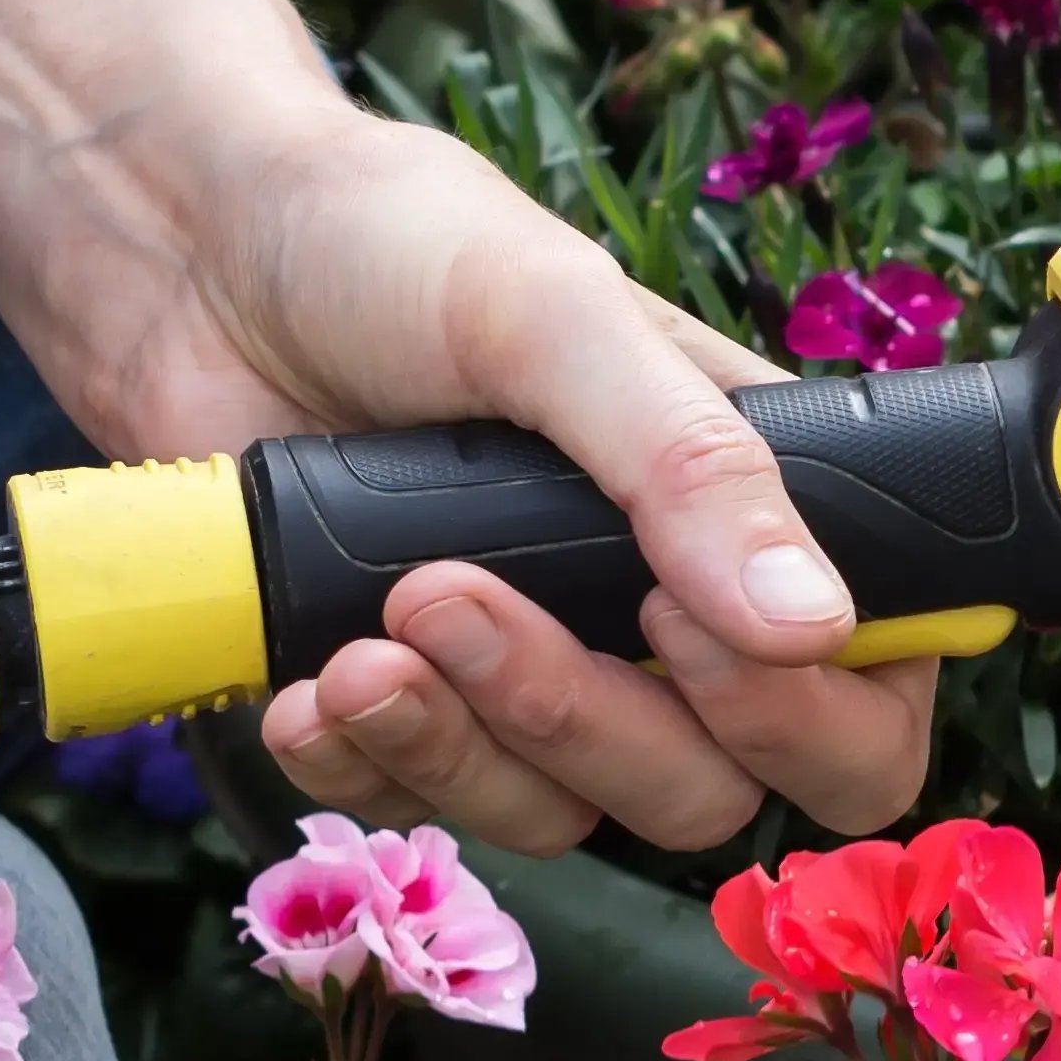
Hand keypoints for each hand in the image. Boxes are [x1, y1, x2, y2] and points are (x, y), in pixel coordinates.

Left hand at [0, 0, 931, 850]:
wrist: (180, 249)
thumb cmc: (394, 242)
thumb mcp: (557, 316)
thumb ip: (691, 467)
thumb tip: (814, 625)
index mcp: (756, 511)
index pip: (880, 694)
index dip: (815, 716)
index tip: (687, 628)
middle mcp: (665, 617)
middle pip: (717, 791)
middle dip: (589, 719)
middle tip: (456, 595)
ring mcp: (535, 674)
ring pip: (568, 818)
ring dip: (462, 744)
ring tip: (364, 629)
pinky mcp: (404, 712)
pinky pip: (421, 816)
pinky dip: (361, 769)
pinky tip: (301, 683)